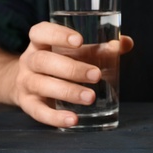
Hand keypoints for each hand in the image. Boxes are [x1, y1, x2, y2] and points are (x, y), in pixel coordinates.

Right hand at [13, 22, 133, 127]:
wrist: (27, 82)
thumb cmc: (61, 62)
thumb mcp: (78, 53)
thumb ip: (102, 48)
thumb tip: (126, 43)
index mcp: (40, 42)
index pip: (41, 32)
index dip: (58, 35)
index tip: (79, 40)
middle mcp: (29, 60)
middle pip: (44, 61)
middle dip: (71, 69)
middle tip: (96, 75)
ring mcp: (26, 82)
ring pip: (42, 85)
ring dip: (67, 92)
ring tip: (90, 98)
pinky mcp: (28, 104)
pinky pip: (38, 112)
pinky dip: (55, 117)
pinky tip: (73, 120)